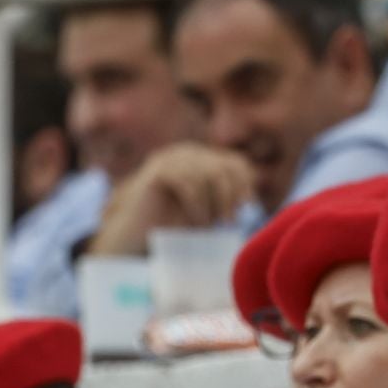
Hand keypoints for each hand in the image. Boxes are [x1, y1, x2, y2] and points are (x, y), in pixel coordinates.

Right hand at [89, 143, 256, 255]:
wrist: (135, 234)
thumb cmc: (172, 224)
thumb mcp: (206, 208)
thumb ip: (224, 198)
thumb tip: (251, 197)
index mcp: (201, 158)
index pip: (236, 162)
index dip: (245, 183)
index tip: (247, 207)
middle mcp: (187, 152)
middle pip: (224, 167)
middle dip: (231, 196)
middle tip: (228, 221)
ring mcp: (171, 158)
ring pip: (208, 175)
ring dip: (213, 204)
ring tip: (208, 225)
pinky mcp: (158, 171)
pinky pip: (189, 184)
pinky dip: (198, 206)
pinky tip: (197, 222)